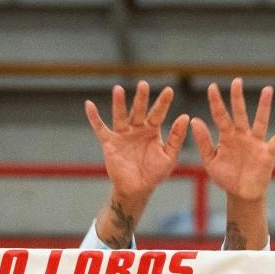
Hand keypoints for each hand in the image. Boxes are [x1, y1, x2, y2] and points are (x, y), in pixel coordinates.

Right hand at [85, 81, 188, 203]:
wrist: (138, 189)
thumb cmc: (155, 172)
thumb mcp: (169, 155)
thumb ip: (176, 137)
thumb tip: (185, 117)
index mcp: (152, 130)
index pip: (158, 113)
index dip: (163, 103)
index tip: (170, 90)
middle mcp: (137, 129)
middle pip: (139, 110)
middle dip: (141, 98)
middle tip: (143, 84)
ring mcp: (122, 134)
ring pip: (120, 116)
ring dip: (119, 103)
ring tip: (118, 89)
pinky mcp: (110, 143)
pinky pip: (100, 129)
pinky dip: (94, 117)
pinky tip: (89, 105)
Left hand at [192, 78, 274, 204]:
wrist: (241, 193)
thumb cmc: (225, 176)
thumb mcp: (210, 160)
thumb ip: (203, 141)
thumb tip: (194, 120)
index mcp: (226, 136)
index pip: (220, 116)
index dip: (216, 102)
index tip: (212, 87)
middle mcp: (242, 135)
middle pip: (239, 113)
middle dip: (238, 97)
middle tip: (236, 81)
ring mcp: (255, 143)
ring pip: (260, 121)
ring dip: (264, 106)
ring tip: (267, 90)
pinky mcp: (267, 153)